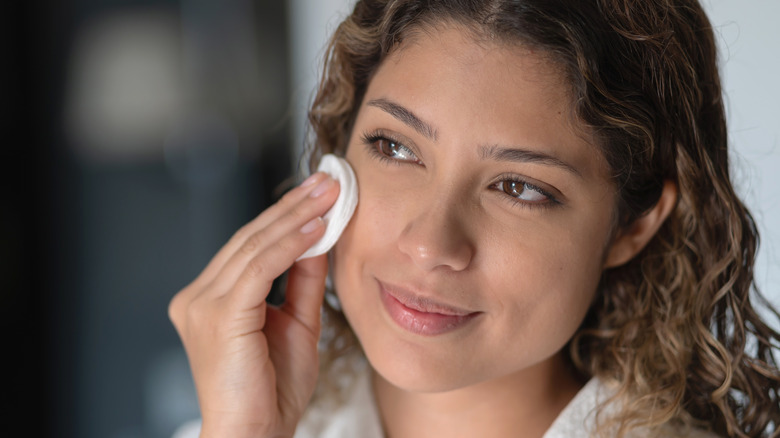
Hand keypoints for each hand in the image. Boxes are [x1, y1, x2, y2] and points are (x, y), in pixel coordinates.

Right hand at [169, 172, 339, 437]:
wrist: (255, 436)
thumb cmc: (273, 390)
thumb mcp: (297, 323)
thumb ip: (302, 282)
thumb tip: (319, 239)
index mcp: (211, 299)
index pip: (251, 245)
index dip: (285, 216)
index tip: (319, 193)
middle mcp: (198, 296)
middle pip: (250, 238)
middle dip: (294, 206)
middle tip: (328, 180)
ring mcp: (202, 304)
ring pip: (255, 246)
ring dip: (297, 217)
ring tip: (330, 195)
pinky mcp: (218, 315)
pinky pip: (259, 268)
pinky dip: (291, 245)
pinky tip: (318, 229)